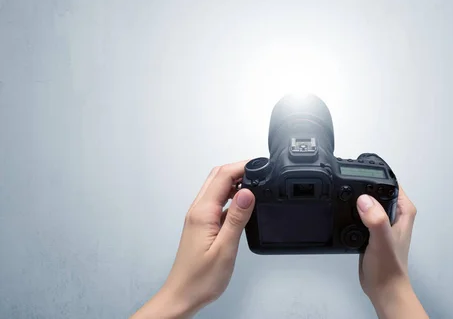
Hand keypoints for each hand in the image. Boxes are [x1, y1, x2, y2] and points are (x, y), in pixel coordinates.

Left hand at [131, 161, 255, 318]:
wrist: (183, 296)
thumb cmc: (200, 279)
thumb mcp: (225, 249)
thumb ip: (237, 218)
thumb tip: (247, 192)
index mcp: (203, 213)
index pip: (222, 177)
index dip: (242, 166)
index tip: (259, 165)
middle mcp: (198, 211)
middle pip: (217, 177)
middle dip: (238, 169)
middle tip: (259, 172)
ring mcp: (199, 217)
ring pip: (216, 188)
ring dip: (234, 182)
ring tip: (255, 185)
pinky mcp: (202, 225)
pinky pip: (217, 202)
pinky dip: (231, 197)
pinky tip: (242, 206)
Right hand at [356, 185, 427, 318]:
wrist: (382, 289)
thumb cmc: (389, 268)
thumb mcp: (382, 240)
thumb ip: (376, 219)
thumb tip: (364, 201)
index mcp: (403, 211)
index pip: (390, 183)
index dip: (375, 178)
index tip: (358, 176)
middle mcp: (394, 214)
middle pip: (376, 190)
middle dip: (362, 187)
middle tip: (346, 186)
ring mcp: (382, 221)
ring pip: (367, 202)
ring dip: (355, 201)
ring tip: (342, 199)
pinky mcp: (370, 230)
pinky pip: (359, 214)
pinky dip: (351, 213)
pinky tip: (343, 215)